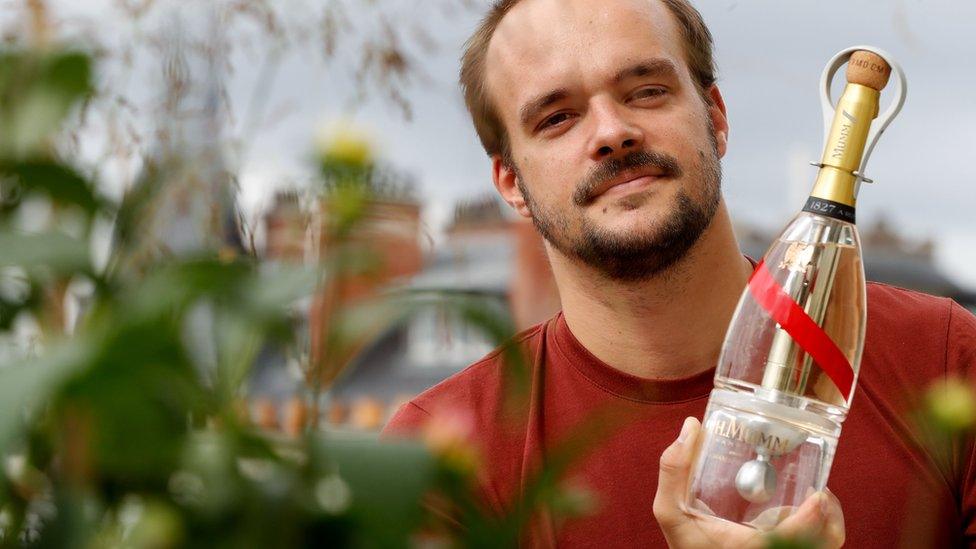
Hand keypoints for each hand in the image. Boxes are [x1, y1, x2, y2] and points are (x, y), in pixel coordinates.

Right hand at [652, 417, 844, 547]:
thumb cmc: (689, 546)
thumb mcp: (671, 512)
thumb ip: (675, 471)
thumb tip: (692, 427)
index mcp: (754, 547)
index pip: (800, 536)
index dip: (815, 514)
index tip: (817, 493)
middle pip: (826, 540)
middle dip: (829, 512)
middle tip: (816, 488)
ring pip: (825, 542)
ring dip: (825, 519)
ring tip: (811, 496)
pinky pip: (813, 545)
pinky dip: (815, 529)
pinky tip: (795, 511)